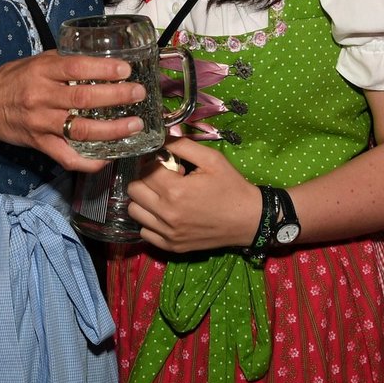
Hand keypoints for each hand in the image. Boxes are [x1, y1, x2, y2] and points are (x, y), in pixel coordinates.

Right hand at [0, 51, 146, 172]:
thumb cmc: (12, 80)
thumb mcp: (35, 61)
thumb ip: (63, 61)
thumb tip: (99, 59)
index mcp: (41, 71)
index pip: (76, 68)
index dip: (103, 70)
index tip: (126, 71)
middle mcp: (41, 97)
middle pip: (83, 99)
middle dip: (116, 97)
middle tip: (138, 94)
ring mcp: (41, 123)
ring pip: (81, 130)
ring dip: (112, 130)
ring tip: (135, 126)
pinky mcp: (40, 144)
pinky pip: (68, 158)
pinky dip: (90, 161)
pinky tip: (109, 157)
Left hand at [123, 138, 261, 253]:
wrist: (249, 220)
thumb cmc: (231, 186)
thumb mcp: (212, 159)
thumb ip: (182, 145)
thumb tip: (160, 136)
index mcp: (176, 191)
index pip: (144, 170)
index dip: (152, 162)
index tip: (165, 162)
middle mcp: (167, 214)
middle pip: (134, 190)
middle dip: (144, 178)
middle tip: (161, 177)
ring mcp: (168, 233)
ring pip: (134, 211)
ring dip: (143, 199)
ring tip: (161, 194)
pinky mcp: (171, 246)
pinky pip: (144, 231)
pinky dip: (149, 221)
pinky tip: (164, 213)